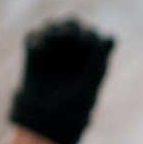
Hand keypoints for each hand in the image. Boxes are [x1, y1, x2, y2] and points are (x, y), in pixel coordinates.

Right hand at [7, 18, 114, 143]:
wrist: (45, 118)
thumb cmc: (73, 105)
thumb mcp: (90, 82)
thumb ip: (99, 60)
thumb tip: (110, 37)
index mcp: (90, 56)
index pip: (92, 35)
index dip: (89, 35)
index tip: (84, 46)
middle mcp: (72, 50)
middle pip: (72, 25)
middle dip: (70, 28)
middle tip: (67, 37)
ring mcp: (53, 50)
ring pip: (53, 26)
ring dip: (54, 29)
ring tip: (55, 39)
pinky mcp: (33, 53)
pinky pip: (32, 36)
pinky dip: (36, 37)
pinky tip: (40, 48)